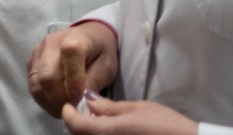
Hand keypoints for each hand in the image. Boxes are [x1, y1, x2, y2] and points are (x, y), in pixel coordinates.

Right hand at [26, 20, 118, 116]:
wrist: (88, 36)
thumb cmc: (100, 52)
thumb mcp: (106, 66)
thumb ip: (93, 82)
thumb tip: (80, 101)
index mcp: (74, 40)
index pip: (68, 57)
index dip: (73, 83)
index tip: (80, 99)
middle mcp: (51, 43)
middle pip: (46, 76)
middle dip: (59, 99)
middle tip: (72, 109)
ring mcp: (38, 51)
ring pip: (35, 83)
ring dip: (49, 102)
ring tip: (64, 108)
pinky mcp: (31, 61)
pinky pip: (32, 84)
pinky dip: (43, 98)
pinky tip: (56, 101)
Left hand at [62, 94, 198, 134]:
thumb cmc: (165, 126)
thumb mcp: (136, 109)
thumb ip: (108, 108)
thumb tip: (88, 101)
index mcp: (105, 133)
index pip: (73, 125)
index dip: (67, 113)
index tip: (68, 105)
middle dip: (78, 125)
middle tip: (84, 113)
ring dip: (90, 134)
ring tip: (100, 124)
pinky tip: (113, 133)